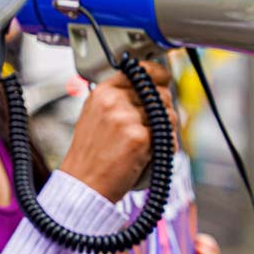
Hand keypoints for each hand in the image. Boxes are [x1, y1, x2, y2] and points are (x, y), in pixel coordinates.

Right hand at [58, 60, 177, 202]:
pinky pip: (169, 136)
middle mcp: (113, 101)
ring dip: (166, 130)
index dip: (158, 75)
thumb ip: (119, 99)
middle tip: (150, 128)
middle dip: (164, 110)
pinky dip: (166, 147)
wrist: (84, 182)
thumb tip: (151, 88)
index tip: (163, 80)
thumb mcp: (96, 115)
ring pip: (169, 114)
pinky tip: (148, 156)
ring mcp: (126, 118)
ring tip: (146, 144)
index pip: (141, 71)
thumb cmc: (91, 153)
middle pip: (161, 93)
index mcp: (102, 92)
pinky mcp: (139, 137)